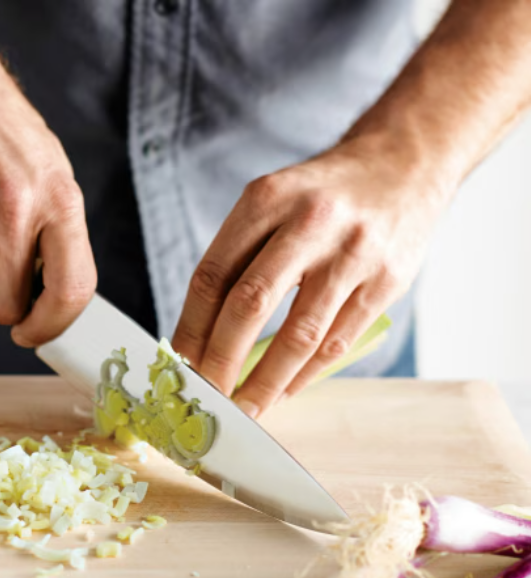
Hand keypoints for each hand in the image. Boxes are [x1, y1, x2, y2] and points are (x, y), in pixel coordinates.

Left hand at [172, 136, 447, 415]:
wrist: (402, 165)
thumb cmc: (322, 197)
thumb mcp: (272, 205)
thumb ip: (239, 261)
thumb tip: (202, 338)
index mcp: (266, 200)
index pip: (213, 275)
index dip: (190, 328)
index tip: (179, 365)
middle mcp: (309, 222)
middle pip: (249, 304)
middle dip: (221, 361)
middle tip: (207, 396)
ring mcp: (352, 252)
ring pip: (299, 335)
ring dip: (266, 382)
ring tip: (246, 408)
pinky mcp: (387, 281)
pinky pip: (337, 342)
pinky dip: (305, 375)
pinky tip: (284, 390)